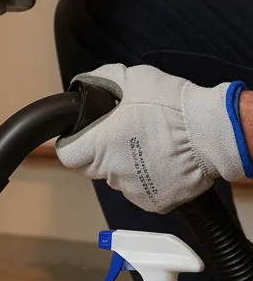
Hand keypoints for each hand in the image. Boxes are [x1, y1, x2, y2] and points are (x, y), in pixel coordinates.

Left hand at [56, 64, 252, 213]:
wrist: (213, 132)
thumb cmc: (174, 106)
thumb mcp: (130, 79)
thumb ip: (101, 83)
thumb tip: (86, 89)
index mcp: (98, 144)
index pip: (68, 154)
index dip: (74, 144)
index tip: (82, 139)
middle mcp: (111, 170)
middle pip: (91, 168)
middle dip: (100, 154)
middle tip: (122, 138)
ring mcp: (132, 189)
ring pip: (118, 179)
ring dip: (127, 167)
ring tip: (151, 147)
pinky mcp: (153, 202)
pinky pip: (142, 192)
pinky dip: (149, 180)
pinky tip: (163, 162)